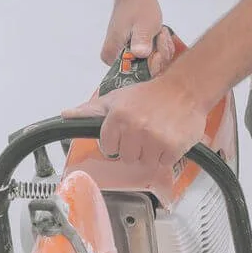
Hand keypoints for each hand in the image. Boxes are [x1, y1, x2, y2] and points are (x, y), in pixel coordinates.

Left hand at [65, 74, 206, 178]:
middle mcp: (134, 128)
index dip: (118, 141)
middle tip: (145, 131)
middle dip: (136, 147)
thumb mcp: (116, 98)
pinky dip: (168, 154)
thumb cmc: (150, 94)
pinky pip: (163, 163)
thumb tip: (66, 115)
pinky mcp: (173, 147)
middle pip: (127, 158)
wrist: (185, 89)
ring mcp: (154, 139)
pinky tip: (169, 137)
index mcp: (117, 117)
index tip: (127, 132)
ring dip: (152, 152)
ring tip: (158, 133)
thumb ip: (90, 110)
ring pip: (145, 163)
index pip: (109, 148)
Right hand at [100, 0, 175, 70]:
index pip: (133, 78)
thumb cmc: (137, 7)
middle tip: (159, 36)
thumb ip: (141, 41)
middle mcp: (115, 60)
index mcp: (112, 56)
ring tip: (159, 32)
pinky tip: (159, 35)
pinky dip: (159, 47)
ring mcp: (125, 55)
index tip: (155, 51)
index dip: (150, 67)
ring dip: (161, 49)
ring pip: (151, 65)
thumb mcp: (143, 25)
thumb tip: (140, 54)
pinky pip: (152, 57)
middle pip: (144, 73)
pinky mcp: (134, 50)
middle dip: (158, 56)